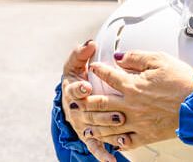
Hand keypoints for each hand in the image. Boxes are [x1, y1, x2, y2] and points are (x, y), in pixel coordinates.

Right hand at [60, 40, 117, 161]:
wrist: (73, 98)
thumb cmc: (78, 77)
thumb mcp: (76, 64)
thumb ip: (82, 53)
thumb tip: (89, 43)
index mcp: (71, 90)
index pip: (73, 89)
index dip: (79, 87)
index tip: (87, 85)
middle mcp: (75, 109)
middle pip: (85, 111)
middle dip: (99, 110)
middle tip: (115, 110)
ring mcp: (82, 124)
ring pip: (93, 128)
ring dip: (106, 128)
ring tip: (121, 125)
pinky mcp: (89, 136)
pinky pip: (95, 146)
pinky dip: (102, 153)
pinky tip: (112, 160)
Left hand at [82, 51, 192, 150]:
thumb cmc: (183, 81)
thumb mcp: (160, 60)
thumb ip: (137, 57)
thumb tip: (119, 57)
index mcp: (133, 86)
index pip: (109, 76)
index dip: (98, 70)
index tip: (93, 68)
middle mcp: (131, 105)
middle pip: (100, 104)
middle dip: (86, 102)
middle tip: (77, 101)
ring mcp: (137, 122)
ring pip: (108, 126)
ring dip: (94, 124)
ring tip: (85, 124)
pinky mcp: (147, 135)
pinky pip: (126, 141)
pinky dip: (115, 142)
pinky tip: (111, 141)